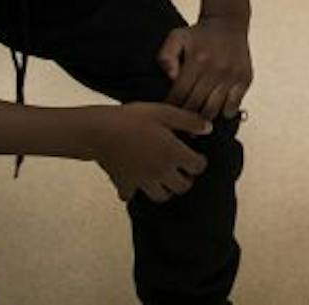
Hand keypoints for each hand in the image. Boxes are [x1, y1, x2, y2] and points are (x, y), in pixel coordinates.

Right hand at [90, 102, 210, 202]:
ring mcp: (142, 181)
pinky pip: (133, 196)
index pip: (198, 167)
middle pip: (183, 187)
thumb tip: (209, 128)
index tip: (195, 155)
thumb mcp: (165, 112)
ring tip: (162, 175)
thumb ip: (189, 121)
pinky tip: (136, 178)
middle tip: (181, 168)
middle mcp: (161, 172)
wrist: (99, 131)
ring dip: (165, 188)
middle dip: (186, 178)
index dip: (199, 161)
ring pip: (162, 196)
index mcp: (173, 154)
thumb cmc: (133, 118)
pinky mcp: (125, 185)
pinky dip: (136, 191)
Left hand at [159, 16, 252, 118]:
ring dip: (203, 120)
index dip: (171, 108)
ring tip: (196, 125)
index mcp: (197, 61)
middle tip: (179, 126)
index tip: (167, 114)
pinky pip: (234, 105)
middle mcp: (216, 69)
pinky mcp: (245, 78)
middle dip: (185, 119)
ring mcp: (232, 75)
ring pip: (214, 109)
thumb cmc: (199, 34)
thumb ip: (166, 56)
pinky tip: (217, 111)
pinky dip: (224, 112)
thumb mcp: (177, 37)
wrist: (228, 22)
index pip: (180, 94)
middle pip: (196, 105)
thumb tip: (171, 77)